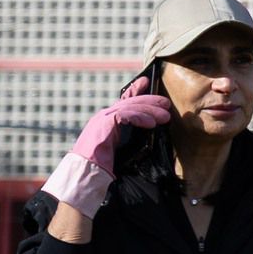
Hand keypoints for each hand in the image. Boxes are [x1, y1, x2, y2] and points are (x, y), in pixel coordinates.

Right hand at [42, 87, 173, 218]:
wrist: (86, 172)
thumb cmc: (103, 164)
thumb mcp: (122, 147)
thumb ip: (131, 137)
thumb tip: (150, 133)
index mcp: (107, 121)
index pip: (123, 101)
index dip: (135, 89)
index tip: (146, 81)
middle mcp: (104, 117)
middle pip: (130, 102)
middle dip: (149, 100)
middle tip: (166, 103)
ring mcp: (102, 119)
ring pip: (130, 107)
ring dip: (149, 110)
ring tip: (164, 117)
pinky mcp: (103, 125)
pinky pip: (125, 115)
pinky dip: (140, 117)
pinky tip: (151, 123)